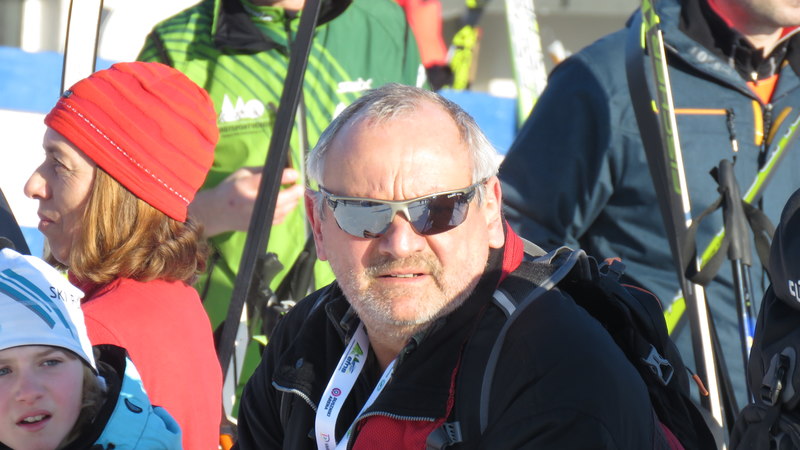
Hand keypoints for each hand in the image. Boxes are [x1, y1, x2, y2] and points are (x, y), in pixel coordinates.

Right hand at [189, 167, 303, 236]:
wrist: (216, 212)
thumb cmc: (229, 189)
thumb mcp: (242, 174)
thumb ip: (261, 171)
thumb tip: (283, 169)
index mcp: (243, 186)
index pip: (266, 181)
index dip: (284, 177)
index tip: (294, 174)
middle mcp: (250, 203)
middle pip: (279, 200)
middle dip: (293, 193)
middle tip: (299, 186)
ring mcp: (255, 217)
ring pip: (282, 211)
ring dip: (292, 202)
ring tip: (295, 194)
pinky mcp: (259, 225)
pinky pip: (279, 219)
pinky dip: (286, 211)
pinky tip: (287, 204)